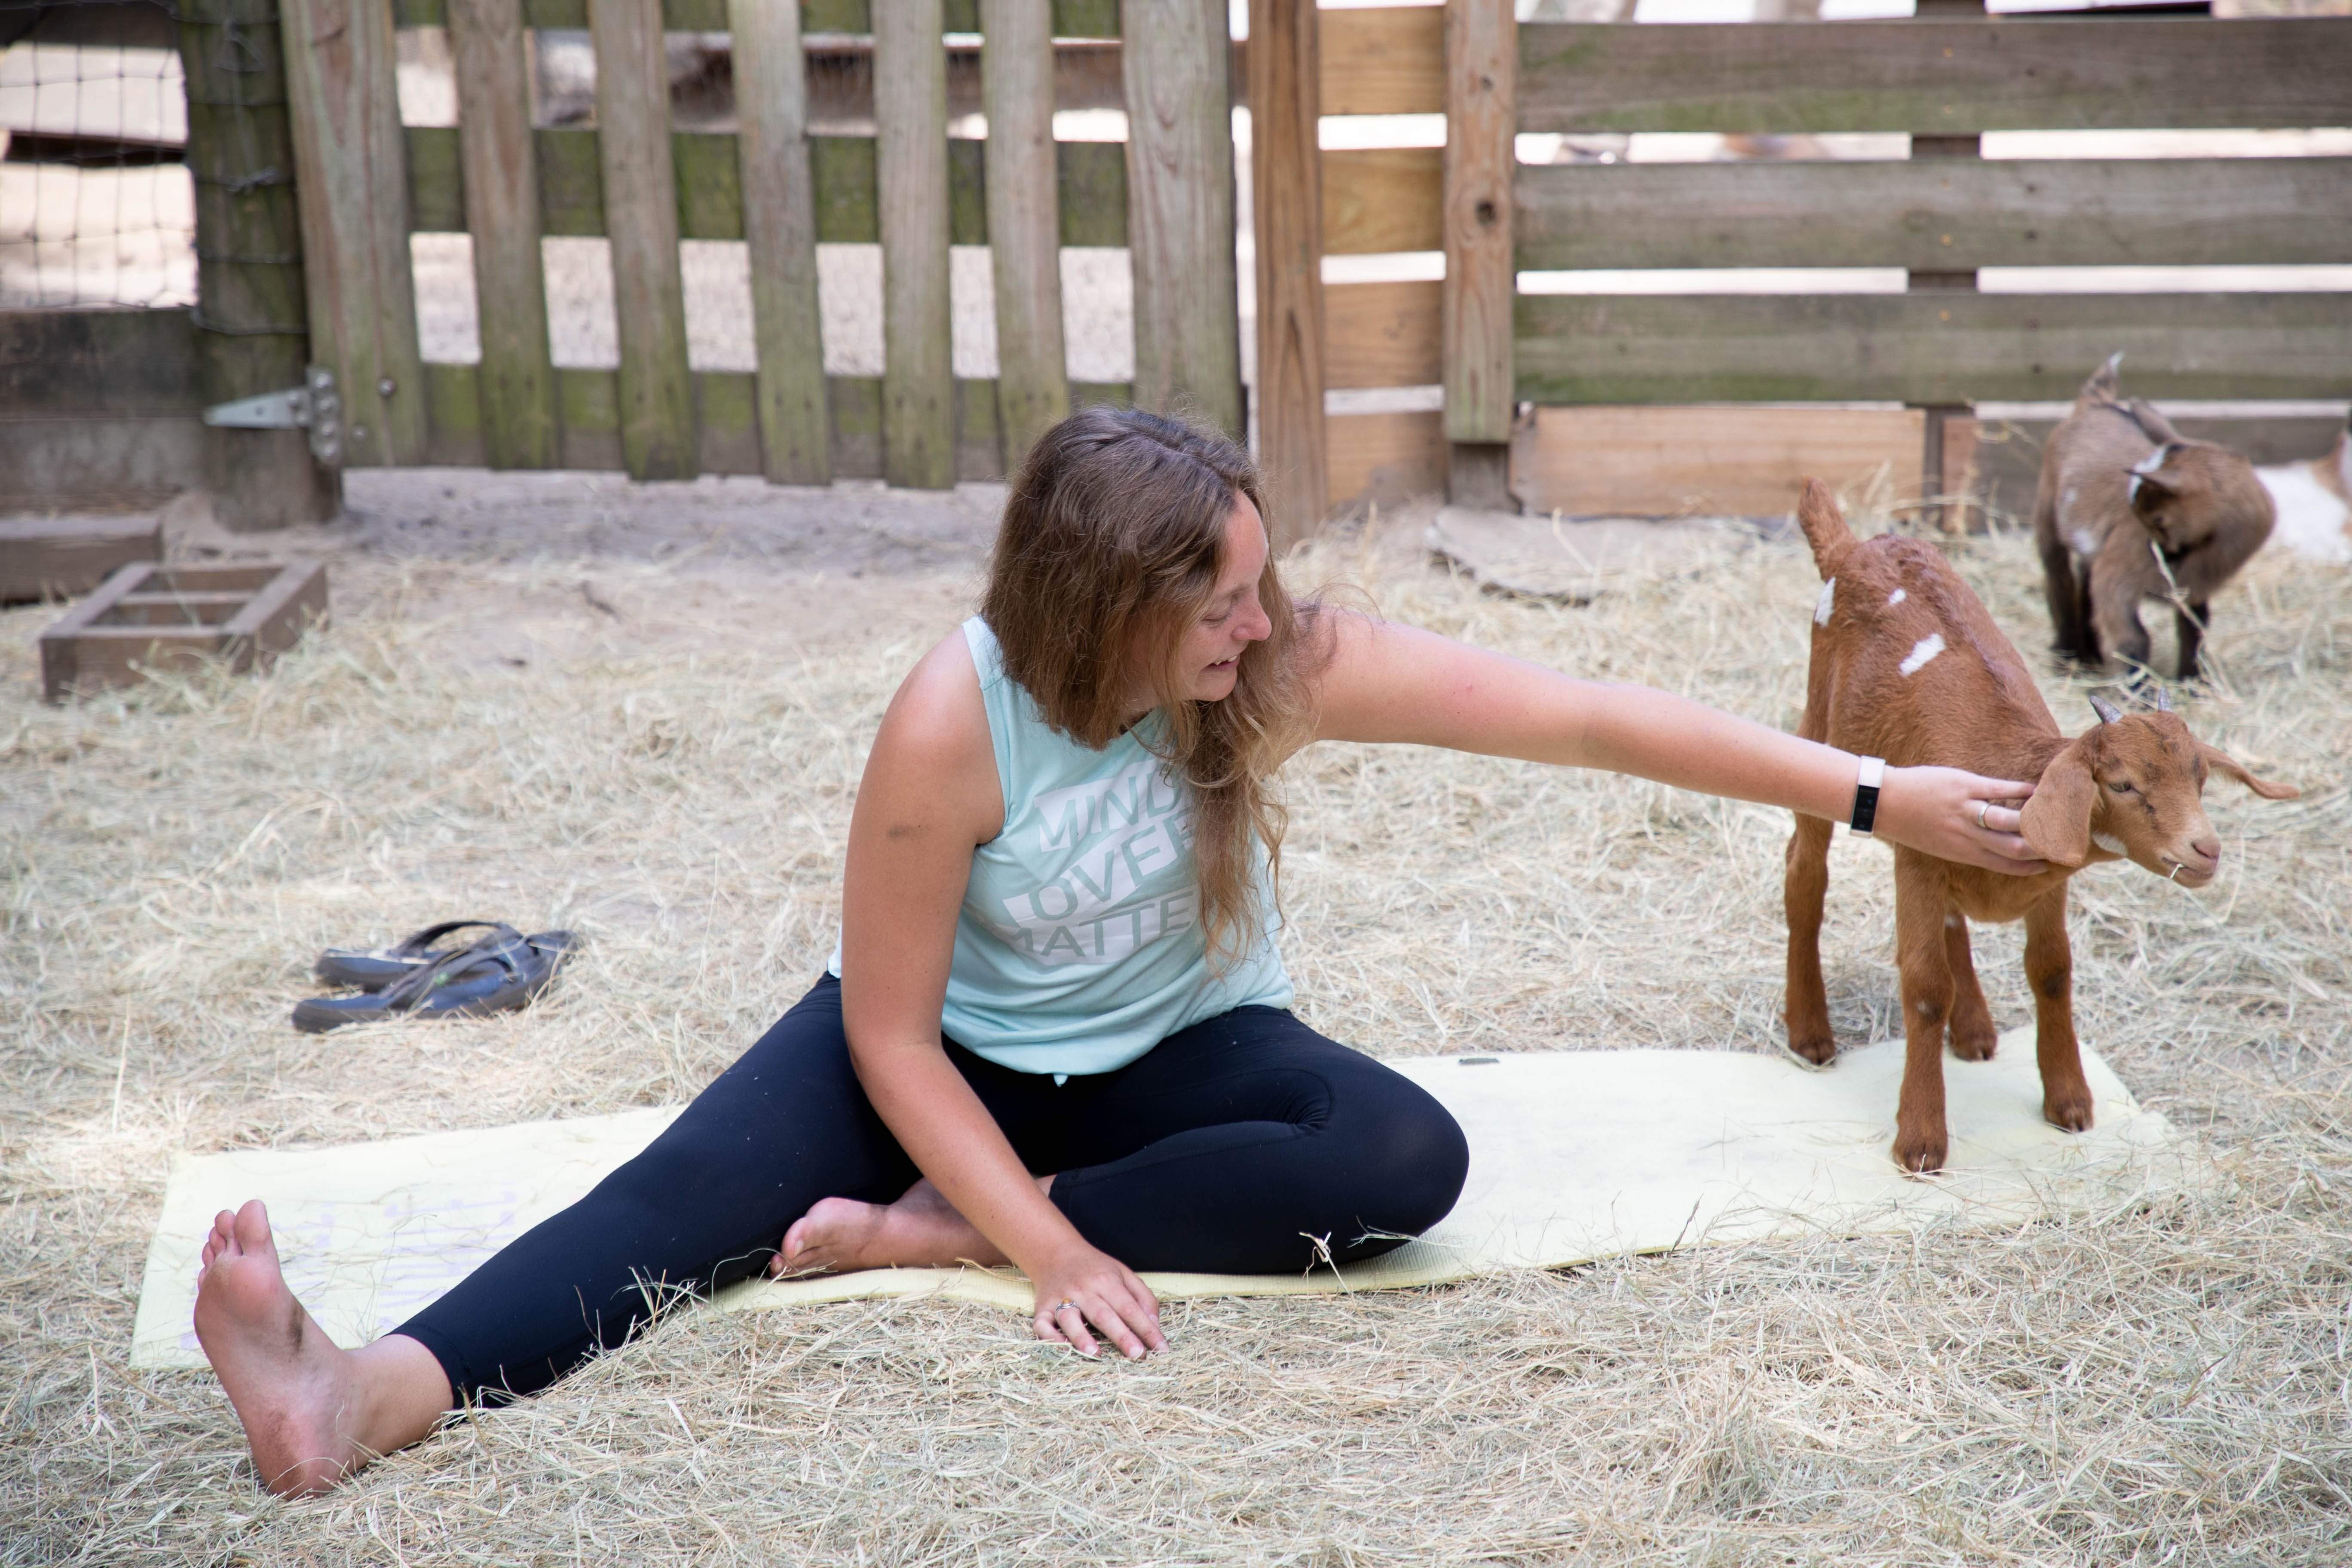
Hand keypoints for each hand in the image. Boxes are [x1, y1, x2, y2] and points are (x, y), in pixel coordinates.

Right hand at [1029, 1242, 1166, 1359]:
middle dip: (1121, 1336)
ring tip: (1095, 1354)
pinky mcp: (1041, 1308)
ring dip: (1081, 1336)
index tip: (1161, 1349)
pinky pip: (1041, 1324)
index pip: (1130, 1307)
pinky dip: (1049, 1337)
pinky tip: (1061, 1347)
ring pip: (1070, 1318)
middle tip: (1138, 1355)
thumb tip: (1155, 1326)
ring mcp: (1059, 1298)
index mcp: (1106, 1280)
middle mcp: (1083, 1289)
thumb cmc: (1095, 1269)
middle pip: (1103, 1314)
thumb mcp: (1123, 1273)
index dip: (1147, 1329)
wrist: (1055, 1252)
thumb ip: (1142, 1297)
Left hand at [1879, 765, 2046, 875]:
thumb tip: (1990, 846)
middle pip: (2013, 847)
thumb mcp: (1938, 844)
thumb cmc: (1910, 824)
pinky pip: (1999, 789)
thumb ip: (1966, 846)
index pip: (2004, 866)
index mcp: (1962, 853)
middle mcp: (1966, 836)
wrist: (1883, 802)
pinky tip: (2035, 788)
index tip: (2050, 865)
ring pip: (2009, 820)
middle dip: (2040, 846)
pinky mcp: (1963, 786)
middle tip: (2063, 839)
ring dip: (2035, 818)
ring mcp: (1965, 811)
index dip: (2030, 868)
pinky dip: (2020, 789)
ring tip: (2054, 812)